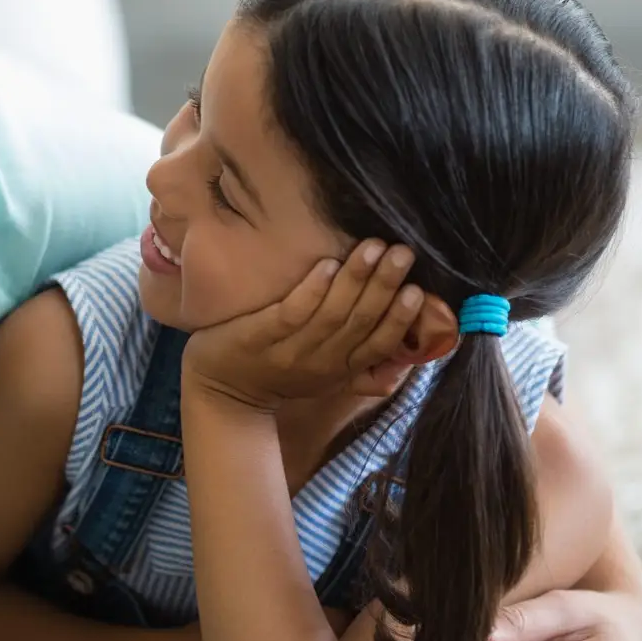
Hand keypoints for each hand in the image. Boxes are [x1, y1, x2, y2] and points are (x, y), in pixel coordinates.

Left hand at [182, 241, 426, 410]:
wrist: (223, 392)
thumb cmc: (280, 376)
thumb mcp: (327, 380)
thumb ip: (365, 370)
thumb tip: (410, 357)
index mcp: (342, 368)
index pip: (380, 344)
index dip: (400, 319)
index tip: (418, 290)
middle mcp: (322, 360)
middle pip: (361, 322)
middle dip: (385, 286)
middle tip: (404, 253)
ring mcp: (291, 348)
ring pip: (332, 314)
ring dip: (355, 280)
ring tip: (374, 247)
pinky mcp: (261, 335)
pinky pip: (292, 312)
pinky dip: (312, 290)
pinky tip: (327, 265)